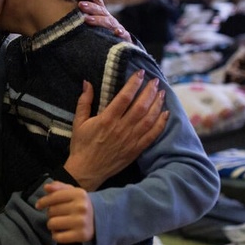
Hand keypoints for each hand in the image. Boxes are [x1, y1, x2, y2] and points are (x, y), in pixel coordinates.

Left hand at [36, 181, 93, 243]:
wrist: (100, 219)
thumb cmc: (81, 204)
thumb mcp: (73, 192)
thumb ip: (59, 187)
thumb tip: (46, 187)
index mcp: (79, 194)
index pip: (54, 197)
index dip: (43, 201)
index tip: (38, 205)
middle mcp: (81, 207)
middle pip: (51, 211)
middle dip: (50, 213)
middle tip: (56, 215)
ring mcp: (81, 222)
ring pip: (52, 224)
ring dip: (52, 225)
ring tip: (58, 223)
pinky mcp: (81, 235)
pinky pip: (58, 237)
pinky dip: (55, 235)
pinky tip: (60, 232)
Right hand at [64, 70, 169, 190]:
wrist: (86, 171)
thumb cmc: (81, 146)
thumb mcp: (78, 122)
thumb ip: (84, 102)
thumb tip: (87, 82)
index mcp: (107, 120)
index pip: (125, 97)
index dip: (134, 83)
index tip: (140, 73)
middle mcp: (121, 128)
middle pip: (141, 106)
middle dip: (150, 91)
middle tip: (155, 81)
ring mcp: (130, 140)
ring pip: (149, 119)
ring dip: (157, 104)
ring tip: (162, 93)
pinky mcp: (136, 150)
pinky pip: (152, 135)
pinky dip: (160, 124)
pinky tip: (166, 114)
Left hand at [78, 0, 129, 40]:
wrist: (122, 44)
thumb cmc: (104, 32)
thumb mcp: (95, 22)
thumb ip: (85, 15)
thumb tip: (70, 6)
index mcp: (101, 13)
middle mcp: (109, 18)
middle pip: (99, 10)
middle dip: (90, 7)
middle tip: (80, 5)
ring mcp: (116, 27)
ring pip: (107, 22)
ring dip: (98, 20)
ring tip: (88, 20)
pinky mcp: (123, 37)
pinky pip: (122, 35)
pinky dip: (120, 33)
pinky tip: (116, 33)